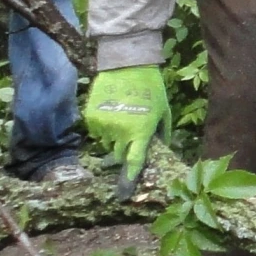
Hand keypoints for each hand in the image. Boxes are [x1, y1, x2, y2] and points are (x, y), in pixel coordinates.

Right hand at [83, 65, 169, 185]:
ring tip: (122, 116)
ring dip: (114, 136)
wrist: (127, 65)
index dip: (129, 177)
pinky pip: (96, 131)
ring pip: (107, 142)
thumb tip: (162, 149)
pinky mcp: (91, 117)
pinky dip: (102, 126)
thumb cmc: (151, 88)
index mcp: (141, 132)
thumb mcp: (164, 110)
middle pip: (120, 153)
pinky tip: (111, 111)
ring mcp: (104, 124)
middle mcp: (121, 132)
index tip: (124, 190)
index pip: (134, 162)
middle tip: (131, 133)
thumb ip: (163, 133)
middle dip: (125, 148)